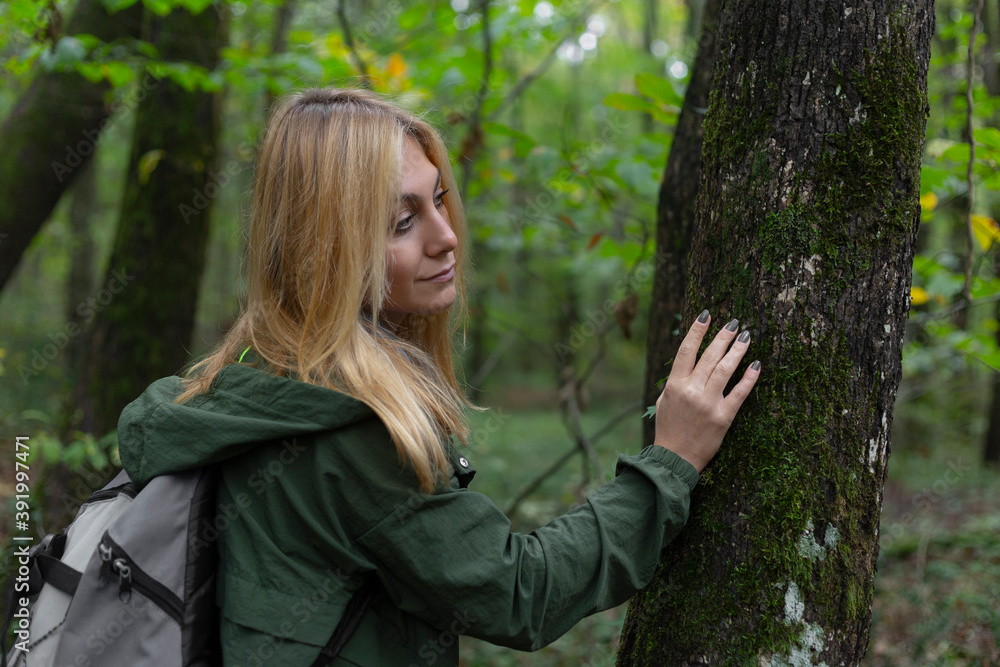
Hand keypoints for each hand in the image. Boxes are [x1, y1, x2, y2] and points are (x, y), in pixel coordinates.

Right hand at [653, 311, 759, 472]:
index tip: (706, 315)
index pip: (686, 351)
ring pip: (725, 369)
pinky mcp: (723, 417)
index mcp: (675, 385)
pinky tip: (756, 364)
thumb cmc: (668, 429)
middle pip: (709, 356)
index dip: (696, 331)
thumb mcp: (664, 401)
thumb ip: (676, 382)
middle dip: (722, 336)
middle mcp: (692, 391)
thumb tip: (689, 362)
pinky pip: (739, 393)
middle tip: (734, 322)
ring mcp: (708, 403)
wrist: (675, 459)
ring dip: (737, 350)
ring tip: (746, 335)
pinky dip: (749, 378)